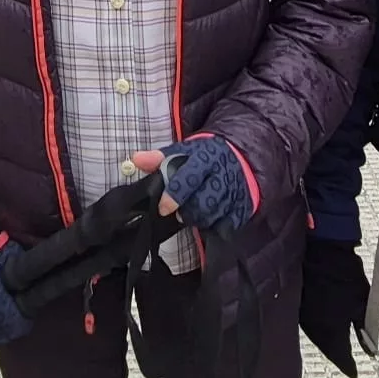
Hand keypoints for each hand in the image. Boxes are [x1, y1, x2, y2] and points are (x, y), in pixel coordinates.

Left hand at [131, 137, 255, 234]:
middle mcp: (222, 175)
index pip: (188, 178)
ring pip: (212, 217)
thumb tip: (136, 159)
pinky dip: (213, 226)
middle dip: (186, 212)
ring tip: (193, 211)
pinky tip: (209, 216)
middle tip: (180, 211)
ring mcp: (235, 193)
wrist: (242, 158)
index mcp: (205, 158)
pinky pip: (225, 226)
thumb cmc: (206, 156)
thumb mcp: (184, 151)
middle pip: (201, 204)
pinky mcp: (243, 208)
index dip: (173, 195)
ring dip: (198, 219)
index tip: (163, 208)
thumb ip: (160, 158)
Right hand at [299, 239, 368, 377]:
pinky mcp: (298, 302)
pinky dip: (319, 328)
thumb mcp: (362, 302)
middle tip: (345, 359)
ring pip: (316, 337)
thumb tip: (370, 351)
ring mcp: (303, 316)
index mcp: (330, 333)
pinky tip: (324, 326)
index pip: (340, 357)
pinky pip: (310, 323)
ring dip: (326, 342)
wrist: (320, 249)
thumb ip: (364, 329)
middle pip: (326, 349)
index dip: (348, 365)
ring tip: (335, 344)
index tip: (354, 373)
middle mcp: (314, 330)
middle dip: (336, 355)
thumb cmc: (345, 276)